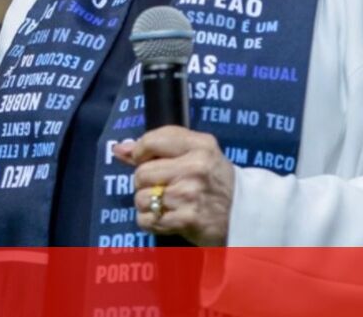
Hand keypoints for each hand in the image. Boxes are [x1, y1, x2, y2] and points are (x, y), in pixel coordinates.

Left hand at [112, 126, 235, 245]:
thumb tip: (118, 149)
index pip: (151, 141)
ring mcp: (190, 194)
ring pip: (141, 198)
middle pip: (141, 173)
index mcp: (199, 145)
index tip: (148, 160)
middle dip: (145, 182)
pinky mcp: (187, 220)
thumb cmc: (214, 179)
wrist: (244, 214)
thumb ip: (156, 147)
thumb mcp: (196, 153)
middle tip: (162, 186)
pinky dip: (152, 222)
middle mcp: (195, 167)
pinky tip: (167, 218)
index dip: (140, 153)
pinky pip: (147, 220)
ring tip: (167, 204)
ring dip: (148, 204)